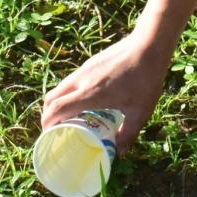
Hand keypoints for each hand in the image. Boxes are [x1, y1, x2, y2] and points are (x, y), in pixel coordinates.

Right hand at [41, 30, 171, 147]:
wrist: (149, 44)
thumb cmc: (146, 78)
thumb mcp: (140, 111)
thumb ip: (129, 133)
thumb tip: (120, 152)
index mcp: (90, 94)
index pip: (56, 108)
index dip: (47, 124)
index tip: (48, 136)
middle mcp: (82, 80)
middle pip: (52, 98)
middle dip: (48, 115)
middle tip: (57, 128)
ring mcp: (85, 68)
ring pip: (61, 87)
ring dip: (58, 102)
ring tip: (70, 116)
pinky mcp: (91, 62)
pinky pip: (72, 80)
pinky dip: (69, 93)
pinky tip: (85, 100)